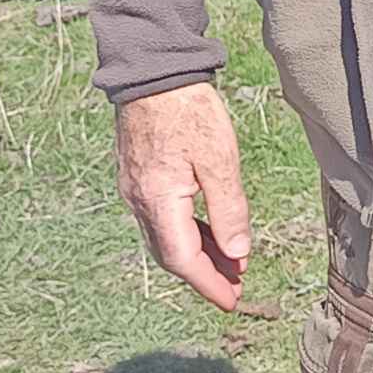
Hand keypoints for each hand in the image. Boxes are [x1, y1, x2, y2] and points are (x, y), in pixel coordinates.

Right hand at [115, 79, 251, 308]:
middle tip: (236, 287)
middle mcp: (139, 200)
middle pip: (171, 254)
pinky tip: (209, 231)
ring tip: (231, 263)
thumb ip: (229, 209)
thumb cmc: (188, 110)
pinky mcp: (138, 176)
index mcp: (158, 200)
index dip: (208, 283)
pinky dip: (186, 232)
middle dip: (205, 274)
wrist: (153, 71)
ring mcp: (134, 189)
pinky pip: (161, 218)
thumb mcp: (219, 159)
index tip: (232, 301)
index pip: (183, 259)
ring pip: (165, 237)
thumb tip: (238, 253)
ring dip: (197, 254)